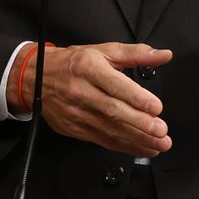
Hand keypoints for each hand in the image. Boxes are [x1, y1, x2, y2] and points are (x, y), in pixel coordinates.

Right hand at [13, 42, 173, 157]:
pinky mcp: (74, 129)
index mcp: (90, 68)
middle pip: (113, 111)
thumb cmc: (72, 63)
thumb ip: (136, 53)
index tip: (156, 108)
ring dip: (136, 139)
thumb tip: (163, 55)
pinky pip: (101, 140)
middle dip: (140, 124)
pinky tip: (140, 148)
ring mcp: (76, 113)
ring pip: (109, 129)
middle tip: (161, 131)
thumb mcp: (104, 50)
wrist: (36, 78)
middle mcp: (81, 92)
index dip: (137, 98)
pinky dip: (123, 146)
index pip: (116, 86)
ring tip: (158, 143)